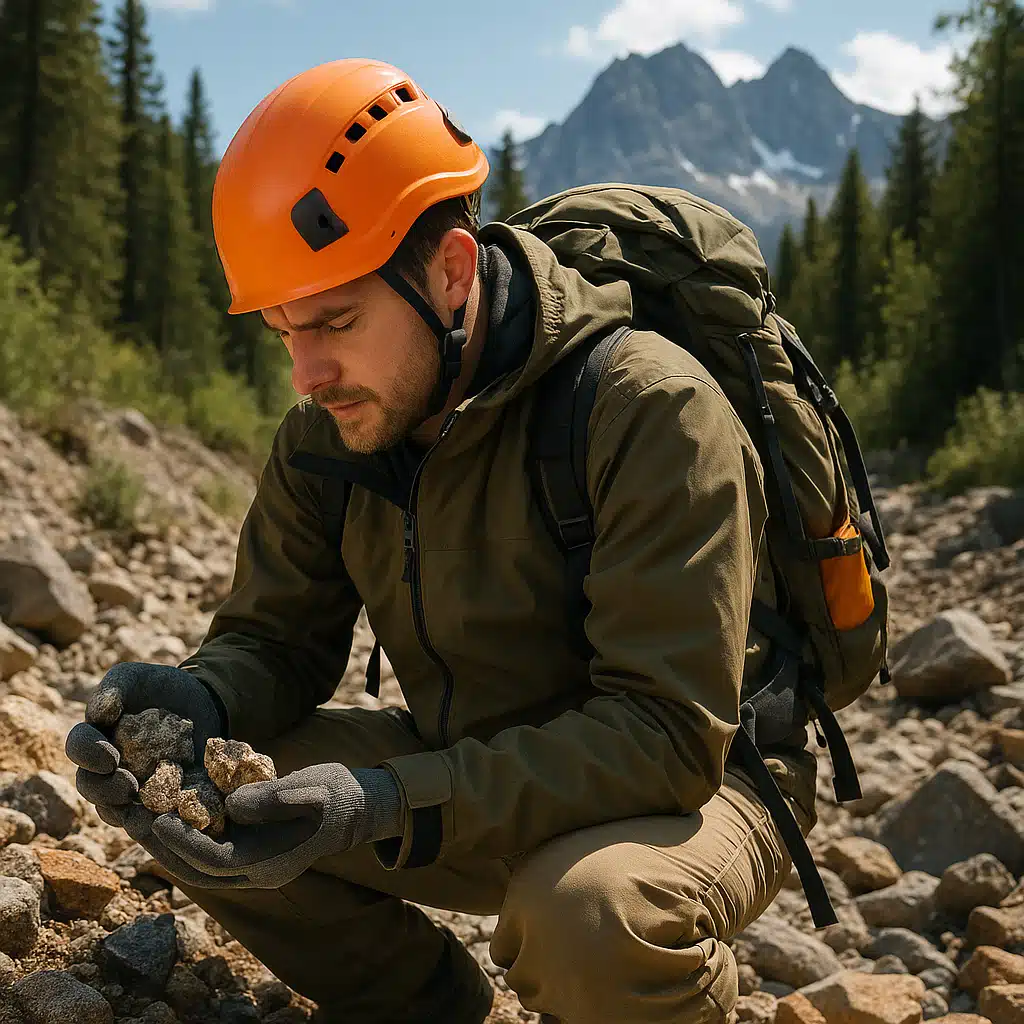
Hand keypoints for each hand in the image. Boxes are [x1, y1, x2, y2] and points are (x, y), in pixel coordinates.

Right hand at [65, 662, 224, 813]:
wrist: (200, 701)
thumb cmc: (159, 687)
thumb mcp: (136, 679)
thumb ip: (114, 690)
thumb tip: (99, 714)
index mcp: (94, 737)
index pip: (79, 747)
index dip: (88, 755)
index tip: (110, 758)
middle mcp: (105, 768)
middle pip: (92, 787)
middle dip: (105, 791)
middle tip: (129, 788)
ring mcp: (130, 788)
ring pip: (116, 812)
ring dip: (127, 817)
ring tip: (145, 817)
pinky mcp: (159, 800)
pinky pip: (150, 820)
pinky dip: (157, 826)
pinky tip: (172, 825)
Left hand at [148, 763, 404, 888]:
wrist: (360, 807)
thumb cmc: (338, 795)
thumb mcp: (313, 789)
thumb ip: (274, 797)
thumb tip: (231, 805)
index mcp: (270, 863)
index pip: (214, 861)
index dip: (184, 842)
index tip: (158, 819)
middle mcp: (256, 873)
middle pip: (197, 870)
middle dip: (163, 847)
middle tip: (134, 819)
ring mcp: (254, 866)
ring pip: (199, 865)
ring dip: (168, 845)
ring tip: (141, 816)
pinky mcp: (252, 851)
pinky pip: (210, 850)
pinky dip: (187, 836)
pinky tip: (169, 811)